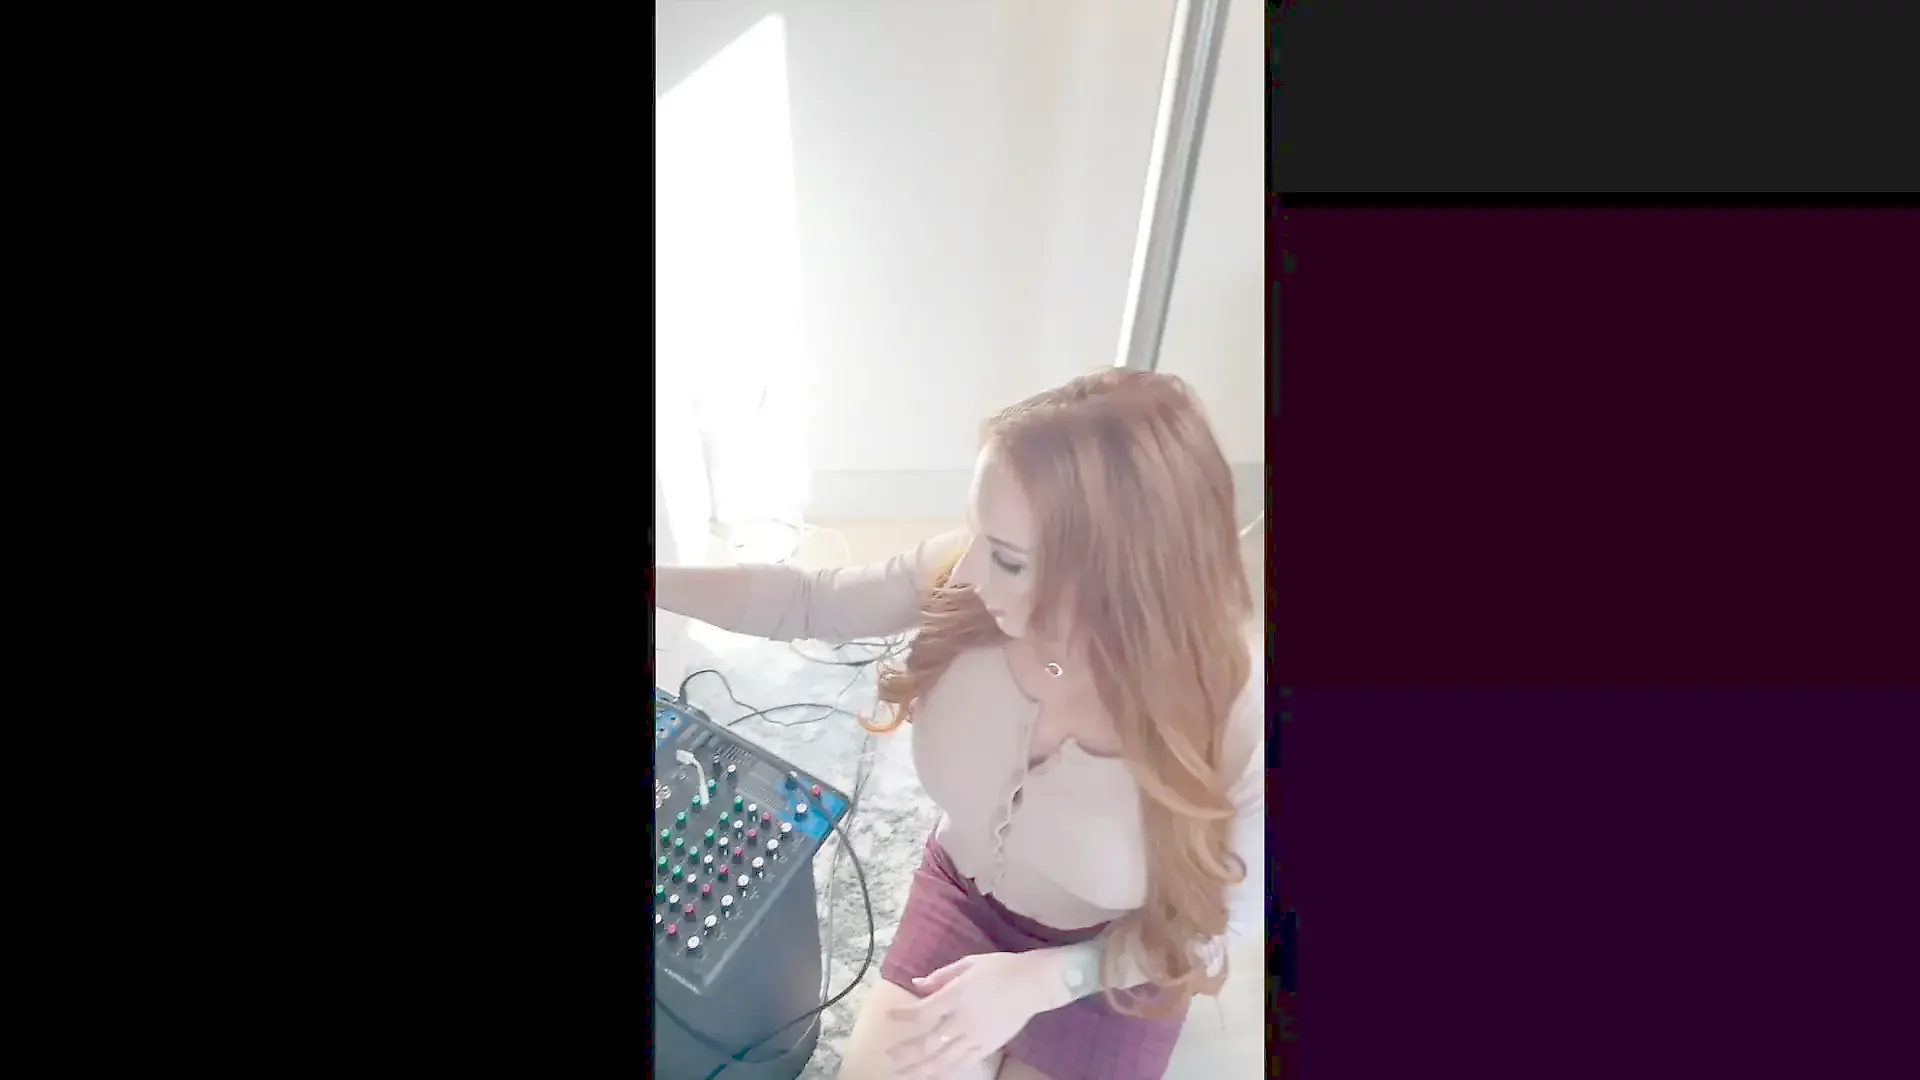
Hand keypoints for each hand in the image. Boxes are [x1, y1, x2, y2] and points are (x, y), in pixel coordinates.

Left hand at [885, 950, 1065, 1077]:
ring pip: (943, 1059)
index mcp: (956, 997)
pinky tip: (934, 1075)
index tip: (891, 1016)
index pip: (922, 1013)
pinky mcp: (988, 1047)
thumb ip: (940, 976)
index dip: (903, 1016)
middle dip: (906, 1052)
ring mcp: (976, 1037)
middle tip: (889, 1056)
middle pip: (928, 1043)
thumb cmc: (1000, 968)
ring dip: (921, 1068)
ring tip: (904, 1073)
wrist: (1034, 984)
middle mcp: (962, 1020)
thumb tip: (916, 985)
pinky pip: (963, 1063)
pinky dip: (946, 1071)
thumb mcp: (968, 963)